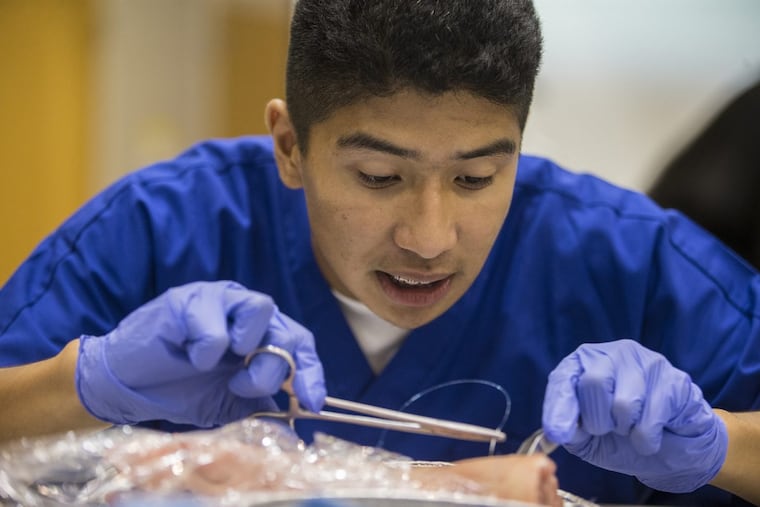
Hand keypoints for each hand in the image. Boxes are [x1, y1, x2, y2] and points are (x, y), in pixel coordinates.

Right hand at [76, 281, 325, 426]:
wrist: (127, 386)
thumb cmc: (178, 389)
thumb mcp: (227, 404)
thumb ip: (259, 405)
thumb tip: (294, 425)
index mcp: (262, 336)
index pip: (300, 347)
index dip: (311, 374)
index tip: (312, 403)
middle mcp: (247, 314)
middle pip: (286, 330)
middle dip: (273, 367)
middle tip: (244, 387)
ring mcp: (221, 301)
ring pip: (261, 310)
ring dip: (248, 348)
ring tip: (219, 367)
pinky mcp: (192, 299)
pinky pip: (216, 320)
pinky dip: (207, 348)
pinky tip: (190, 355)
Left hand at [542, 339, 726, 492]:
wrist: (672, 448)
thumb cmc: (622, 437)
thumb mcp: (588, 439)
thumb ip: (571, 431)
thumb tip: (558, 431)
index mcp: (585, 362)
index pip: (564, 378)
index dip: (558, 406)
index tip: (557, 432)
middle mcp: (614, 354)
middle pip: (594, 383)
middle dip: (597, 420)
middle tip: (607, 429)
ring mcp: (647, 362)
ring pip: (624, 403)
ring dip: (625, 430)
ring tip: (630, 428)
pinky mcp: (675, 380)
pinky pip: (652, 418)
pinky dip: (646, 439)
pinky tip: (652, 434)